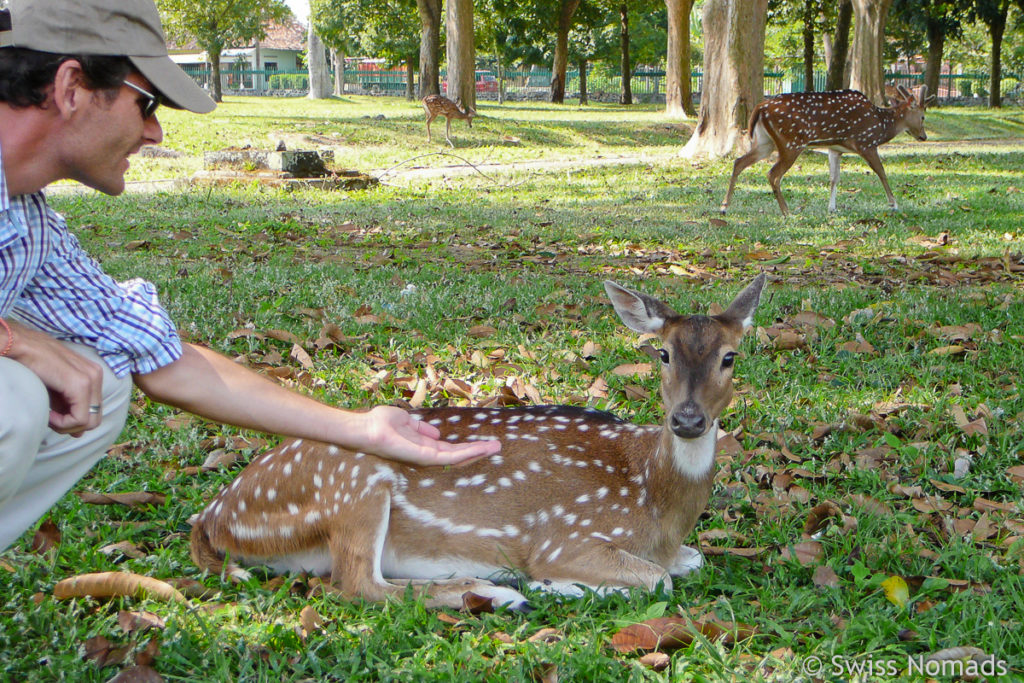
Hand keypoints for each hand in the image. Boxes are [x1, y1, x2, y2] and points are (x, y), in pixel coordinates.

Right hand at [5, 321, 103, 435]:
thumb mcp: (55, 391)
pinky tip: (48, 414)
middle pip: (94, 420)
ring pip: (89, 422)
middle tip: (52, 419)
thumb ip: (68, 408)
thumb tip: (79, 433)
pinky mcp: (80, 384)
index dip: (73, 422)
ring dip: (67, 425)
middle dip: (72, 426)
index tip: (54, 416)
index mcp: (93, 375)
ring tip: (49, 415)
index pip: (94, 413)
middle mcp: (96, 375)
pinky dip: (63, 423)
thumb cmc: (33, 366)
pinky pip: (80, 418)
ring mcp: (90, 378)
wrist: (19, 346)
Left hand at [359, 405, 500, 466]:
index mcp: (422, 446)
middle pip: (457, 455)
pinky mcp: (424, 458)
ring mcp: (426, 458)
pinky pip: (449, 458)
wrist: (367, 429)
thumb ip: (421, 428)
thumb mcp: (406, 422)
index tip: (483, 442)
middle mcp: (426, 455)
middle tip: (496, 447)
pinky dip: (465, 453)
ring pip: (457, 458)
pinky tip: (479, 448)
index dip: (466, 446)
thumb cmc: (380, 424)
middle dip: (477, 451)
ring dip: (477, 452)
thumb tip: (436, 432)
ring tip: (495, 447)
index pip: (449, 449)